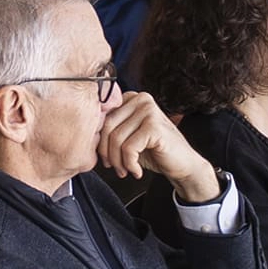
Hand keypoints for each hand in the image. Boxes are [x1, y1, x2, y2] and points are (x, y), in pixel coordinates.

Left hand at [96, 91, 220, 201]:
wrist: (182, 164)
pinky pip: (128, 148)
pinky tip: (137, 170)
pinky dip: (129, 164)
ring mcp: (149, 110)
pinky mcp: (154, 126)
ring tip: (126, 170)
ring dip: (118, 162)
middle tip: (115, 168)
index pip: (102, 118)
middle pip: (107, 128)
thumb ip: (111, 130)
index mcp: (132, 98)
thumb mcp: (128, 136)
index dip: (100, 142)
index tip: (106, 158)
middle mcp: (141, 99)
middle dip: (107, 153)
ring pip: (116, 139)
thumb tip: (85, 134)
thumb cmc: (154, 151)